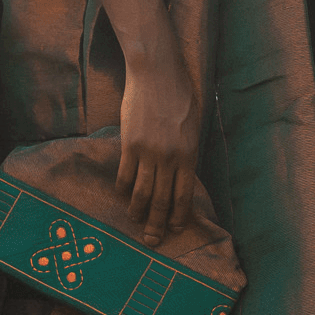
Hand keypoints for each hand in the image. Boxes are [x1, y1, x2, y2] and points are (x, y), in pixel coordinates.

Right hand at [117, 60, 200, 244]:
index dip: (179, 216)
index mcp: (189, 154)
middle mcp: (169, 158)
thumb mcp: (193, 126)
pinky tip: (121, 194)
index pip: (184, 195)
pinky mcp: (129, 144)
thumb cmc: (180, 95)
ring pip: (141, 191)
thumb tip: (182, 175)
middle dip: (157, 224)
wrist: (157, 73)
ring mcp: (148, 152)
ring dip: (137, 210)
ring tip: (134, 219)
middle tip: (152, 240)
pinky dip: (122, 188)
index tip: (175, 229)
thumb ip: (188, 151)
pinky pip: (124, 174)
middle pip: (162, 200)